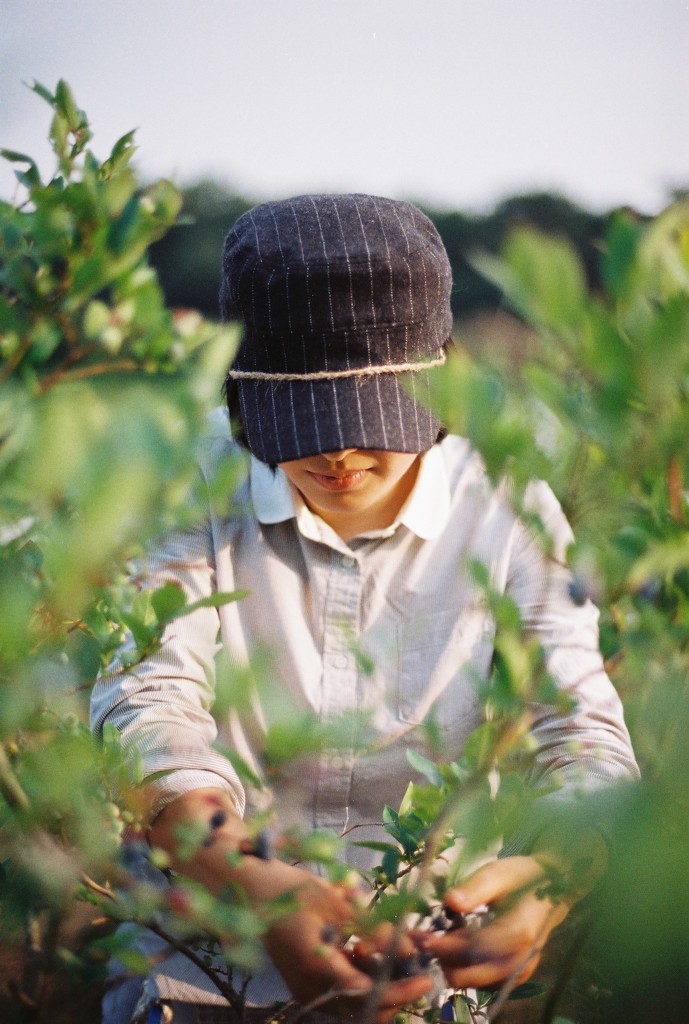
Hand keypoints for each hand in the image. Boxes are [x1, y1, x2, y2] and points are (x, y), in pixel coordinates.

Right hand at [263, 872, 432, 1022]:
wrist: (251, 893)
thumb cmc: (291, 890)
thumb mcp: (335, 902)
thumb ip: (370, 927)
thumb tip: (408, 949)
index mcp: (316, 966)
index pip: (366, 993)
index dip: (398, 990)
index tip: (425, 979)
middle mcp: (311, 988)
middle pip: (363, 1008)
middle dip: (395, 994)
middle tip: (419, 972)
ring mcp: (307, 991)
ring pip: (355, 1005)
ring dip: (381, 988)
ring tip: (398, 958)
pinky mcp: (307, 985)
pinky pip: (342, 994)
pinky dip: (363, 980)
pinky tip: (370, 953)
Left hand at [411, 855, 569, 989]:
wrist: (551, 890)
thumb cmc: (521, 877)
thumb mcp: (498, 872)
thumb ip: (474, 888)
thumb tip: (450, 901)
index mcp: (521, 931)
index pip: (478, 948)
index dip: (447, 946)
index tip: (421, 937)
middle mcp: (522, 959)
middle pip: (473, 973)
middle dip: (443, 958)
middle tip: (420, 938)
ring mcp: (519, 972)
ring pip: (474, 982)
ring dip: (450, 964)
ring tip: (435, 938)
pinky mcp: (514, 977)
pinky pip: (482, 982)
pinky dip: (463, 968)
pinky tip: (453, 946)